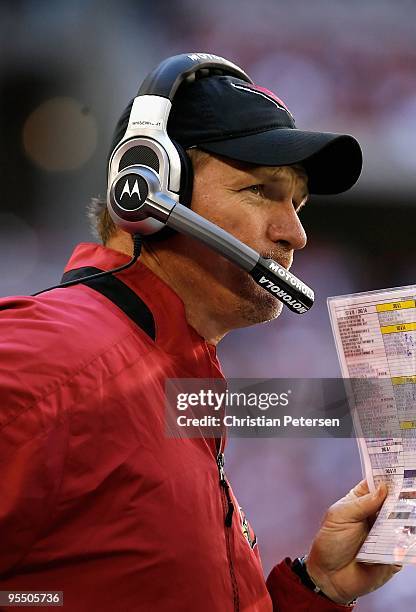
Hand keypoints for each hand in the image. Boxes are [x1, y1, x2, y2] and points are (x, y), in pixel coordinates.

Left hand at [306, 479, 401, 604]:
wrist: (329, 577)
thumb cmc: (330, 543)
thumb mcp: (340, 516)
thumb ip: (362, 503)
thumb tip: (384, 488)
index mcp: (362, 501)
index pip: (379, 484)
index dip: (388, 476)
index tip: (400, 467)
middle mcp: (377, 516)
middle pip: (396, 502)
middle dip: (404, 495)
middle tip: (412, 489)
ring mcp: (387, 535)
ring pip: (405, 522)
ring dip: (407, 516)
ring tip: (410, 510)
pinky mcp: (394, 555)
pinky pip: (406, 545)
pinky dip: (407, 539)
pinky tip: (406, 534)